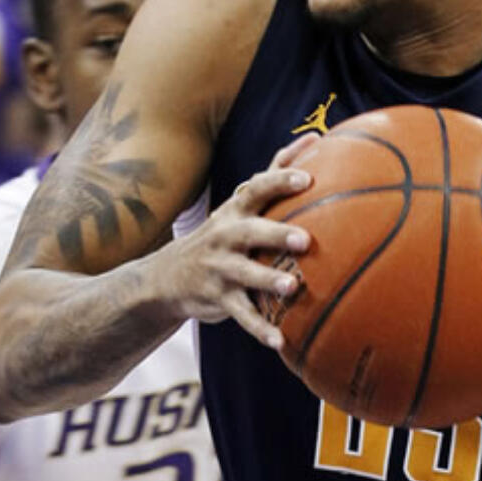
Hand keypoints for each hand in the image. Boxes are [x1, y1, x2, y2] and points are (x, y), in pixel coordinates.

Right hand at [146, 145, 312, 348]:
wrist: (165, 278)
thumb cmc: (221, 236)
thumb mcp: (238, 206)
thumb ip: (273, 176)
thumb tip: (316, 138)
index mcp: (234, 212)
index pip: (256, 189)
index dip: (279, 182)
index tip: (307, 179)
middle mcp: (225, 237)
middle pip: (251, 231)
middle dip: (276, 234)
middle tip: (304, 240)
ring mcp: (220, 269)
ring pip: (246, 275)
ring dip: (268, 282)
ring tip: (292, 289)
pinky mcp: (218, 299)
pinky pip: (242, 316)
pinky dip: (261, 330)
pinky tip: (282, 342)